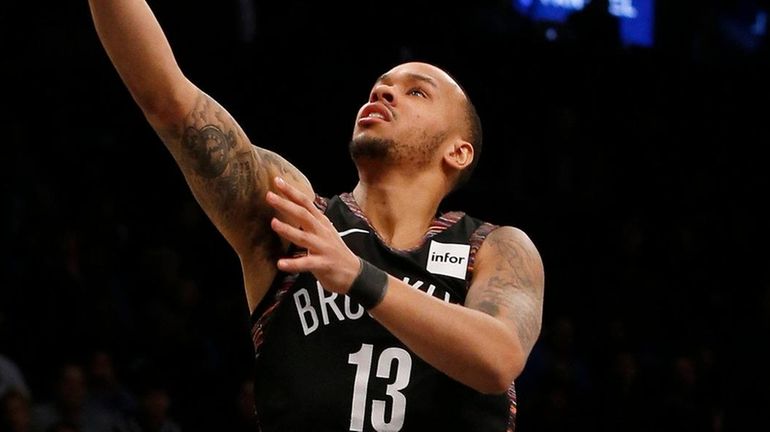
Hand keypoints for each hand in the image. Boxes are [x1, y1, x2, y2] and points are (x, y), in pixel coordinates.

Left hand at [266, 177, 360, 293]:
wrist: (354, 273)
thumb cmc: (334, 251)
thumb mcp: (325, 231)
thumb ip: (311, 220)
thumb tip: (296, 206)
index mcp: (321, 223)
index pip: (306, 203)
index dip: (292, 192)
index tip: (277, 181)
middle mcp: (322, 232)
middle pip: (303, 215)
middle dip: (286, 205)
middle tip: (269, 196)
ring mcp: (323, 248)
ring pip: (304, 237)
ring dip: (288, 230)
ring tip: (273, 223)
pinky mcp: (323, 264)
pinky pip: (306, 264)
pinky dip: (293, 264)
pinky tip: (280, 264)